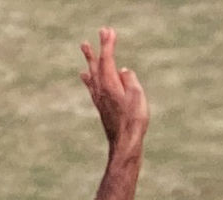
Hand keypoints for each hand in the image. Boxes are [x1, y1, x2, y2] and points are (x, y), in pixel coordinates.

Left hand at [79, 28, 147, 151]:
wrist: (125, 144)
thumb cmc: (134, 122)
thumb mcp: (137, 97)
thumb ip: (130, 80)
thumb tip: (124, 71)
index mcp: (110, 85)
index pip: (108, 60)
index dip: (107, 45)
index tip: (108, 31)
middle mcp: (101, 90)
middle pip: (97, 65)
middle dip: (96, 49)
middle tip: (95, 35)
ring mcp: (100, 99)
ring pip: (92, 74)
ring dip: (90, 59)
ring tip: (85, 48)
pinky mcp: (101, 107)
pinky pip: (92, 86)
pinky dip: (88, 77)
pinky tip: (85, 76)